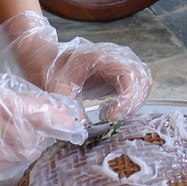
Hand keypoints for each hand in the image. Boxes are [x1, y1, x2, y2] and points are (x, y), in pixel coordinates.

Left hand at [0, 11, 152, 120]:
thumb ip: (68, 106)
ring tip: (109, 115)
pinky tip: (109, 110)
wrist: (43, 56)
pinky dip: (128, 102)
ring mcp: (119, 65)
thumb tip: (82, 129)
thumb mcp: (54, 86)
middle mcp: (116, 58)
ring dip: (132, 104)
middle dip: (131, 104)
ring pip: (142, 84)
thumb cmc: (49, 67)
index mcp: (102, 56)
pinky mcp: (117, 75)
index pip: (129, 75)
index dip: (127, 98)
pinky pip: (135, 88)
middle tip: (111, 119)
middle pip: (141, 80)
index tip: (112, 116)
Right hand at [0, 66, 85, 181]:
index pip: (43, 115)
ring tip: (14, 133)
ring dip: (30, 145)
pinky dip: (14, 156)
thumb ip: (22, 98)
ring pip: (28, 154)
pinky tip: (1, 145)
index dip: (63, 120)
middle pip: (40, 138)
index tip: (75, 122)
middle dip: (45, 132)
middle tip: (40, 125)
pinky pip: (12, 165)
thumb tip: (55, 110)